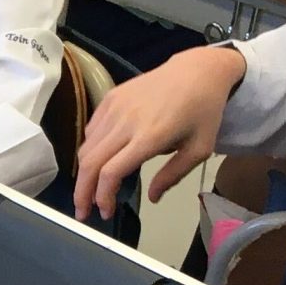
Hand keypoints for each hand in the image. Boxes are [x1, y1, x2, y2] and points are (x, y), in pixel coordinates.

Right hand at [69, 44, 243, 221]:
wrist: (198, 71)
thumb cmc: (203, 112)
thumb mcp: (199, 149)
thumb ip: (173, 175)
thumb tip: (152, 197)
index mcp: (150, 137)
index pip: (111, 172)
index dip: (102, 197)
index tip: (105, 212)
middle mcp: (126, 122)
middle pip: (90, 163)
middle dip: (82, 192)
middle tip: (83, 211)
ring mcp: (114, 108)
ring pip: (86, 148)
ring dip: (84, 174)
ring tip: (89, 190)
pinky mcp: (110, 98)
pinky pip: (91, 130)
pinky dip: (90, 150)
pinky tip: (100, 160)